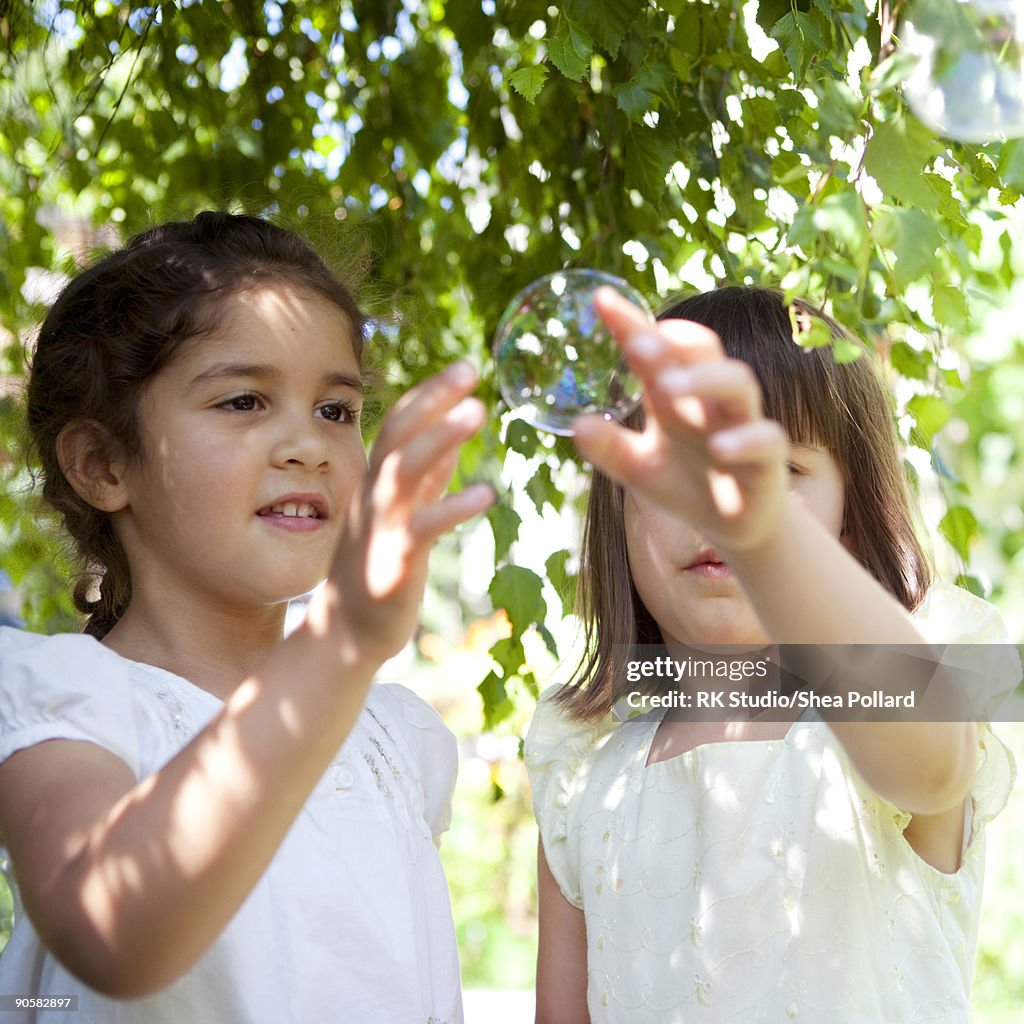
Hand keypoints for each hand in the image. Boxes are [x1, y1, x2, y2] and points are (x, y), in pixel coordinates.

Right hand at [311, 361, 493, 666]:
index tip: (466, 367)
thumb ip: (427, 476)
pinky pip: (422, 528)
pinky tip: (486, 495)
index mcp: (379, 483)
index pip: (401, 424)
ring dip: (439, 438)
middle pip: (399, 435)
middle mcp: (374, 497)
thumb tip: (453, 436)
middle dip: (432, 399)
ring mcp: (380, 528)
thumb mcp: (403, 513)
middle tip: (470, 369)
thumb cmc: (379, 568)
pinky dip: (452, 508)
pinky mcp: (393, 563)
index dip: (431, 394)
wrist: (346, 634)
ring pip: (403, 472)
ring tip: (476, 411)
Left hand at [572, 287, 788, 554]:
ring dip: (705, 380)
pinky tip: (721, 448)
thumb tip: (577, 426)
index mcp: (676, 395)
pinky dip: (745, 440)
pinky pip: (766, 439)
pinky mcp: (767, 460)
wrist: (732, 527)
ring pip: (739, 383)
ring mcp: (743, 424)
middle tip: (636, 342)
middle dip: (673, 342)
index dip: (631, 324)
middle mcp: (711, 400)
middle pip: (703, 352)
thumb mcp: (639, 468)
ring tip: (669, 388)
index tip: (600, 301)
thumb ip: (609, 448)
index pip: (655, 349)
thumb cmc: (684, 484)